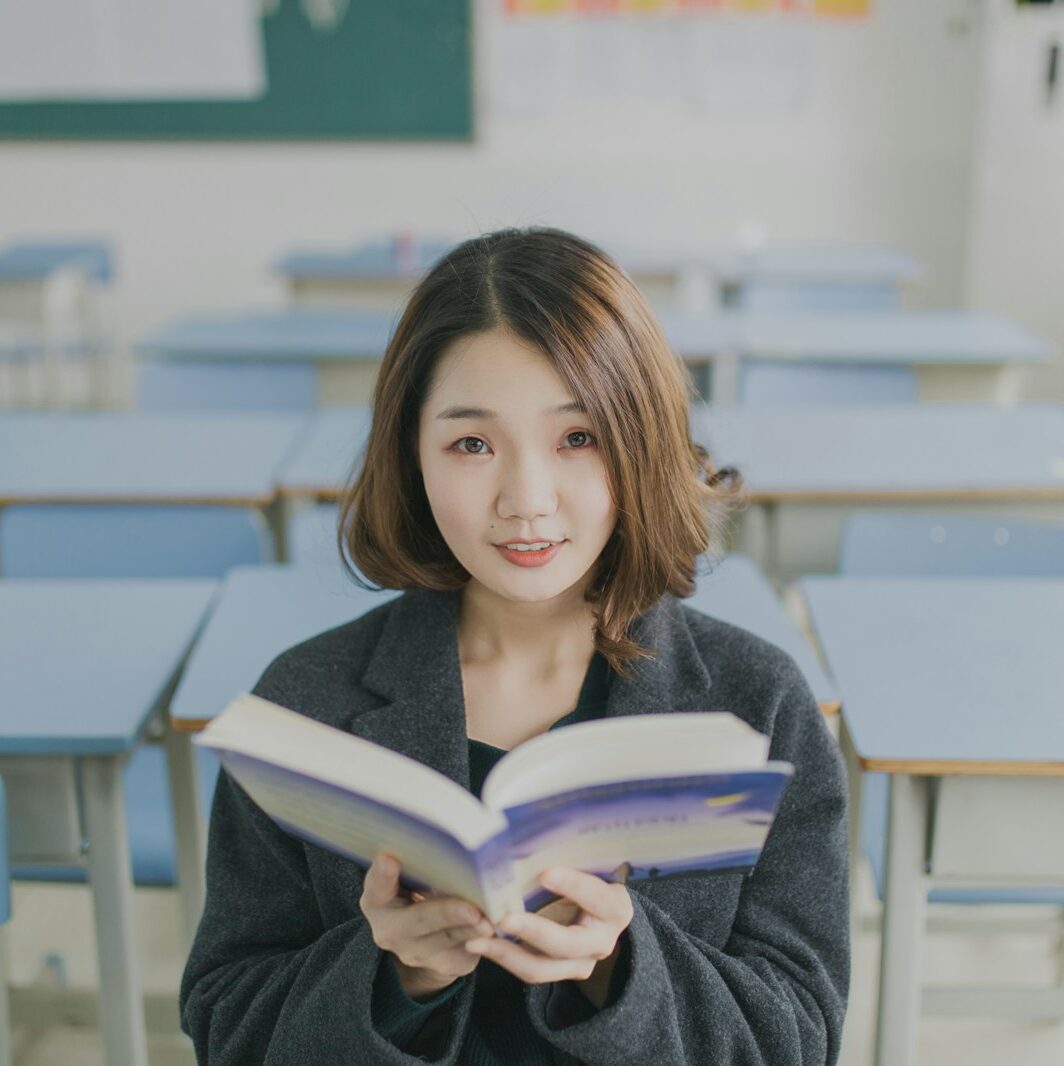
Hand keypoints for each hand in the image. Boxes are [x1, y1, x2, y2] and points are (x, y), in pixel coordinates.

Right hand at [359, 853, 492, 1000]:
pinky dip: (483, 938)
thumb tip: (450, 834)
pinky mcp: (446, 963)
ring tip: (490, 922)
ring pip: (449, 938)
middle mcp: (391, 931)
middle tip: (471, 909)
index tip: (389, 858)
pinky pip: (466, 951)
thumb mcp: (409, 875)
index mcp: (377, 901)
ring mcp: (418, 952)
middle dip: (448, 913)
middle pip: (420, 920)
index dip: (382, 874)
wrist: (423, 936)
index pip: (376, 887)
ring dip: (472, 929)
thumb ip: (419, 862)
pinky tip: (497, 927)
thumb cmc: (418, 888)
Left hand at [464, 864, 633, 1006]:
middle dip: (533, 930)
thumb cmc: (591, 878)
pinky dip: (503, 957)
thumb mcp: (589, 868)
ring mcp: (581, 963)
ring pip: (542, 967)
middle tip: (503, 918)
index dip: (574, 885)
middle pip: (567, 943)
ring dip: (507, 953)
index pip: (597, 897)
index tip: (546, 873)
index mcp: (614, 908)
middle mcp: (602, 941)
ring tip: (477, 939)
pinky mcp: (560, 973)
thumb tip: (532, 832)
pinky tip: (480, 944)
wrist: (600, 914)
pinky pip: (530, 971)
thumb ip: (570, 858)